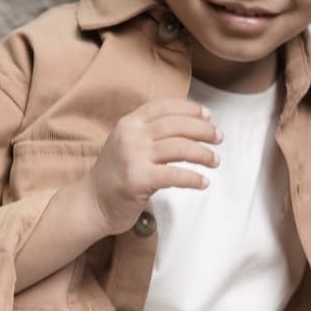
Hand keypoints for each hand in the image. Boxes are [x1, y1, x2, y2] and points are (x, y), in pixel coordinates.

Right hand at [80, 99, 222, 235]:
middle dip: (203, 130)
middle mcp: (131, 136)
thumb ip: (149, 132)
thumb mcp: (127, 144)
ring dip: (203, 154)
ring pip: (180, 148)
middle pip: (177, 125)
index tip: (208, 116)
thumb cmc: (115, 176)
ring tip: (215, 161)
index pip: (164, 107)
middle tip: (219, 138)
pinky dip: (194, 178)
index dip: (190, 109)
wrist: (91, 203)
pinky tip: (203, 182)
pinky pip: (175, 175)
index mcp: (129, 123)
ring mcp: (133, 157)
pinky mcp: (138, 180)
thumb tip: (188, 124)